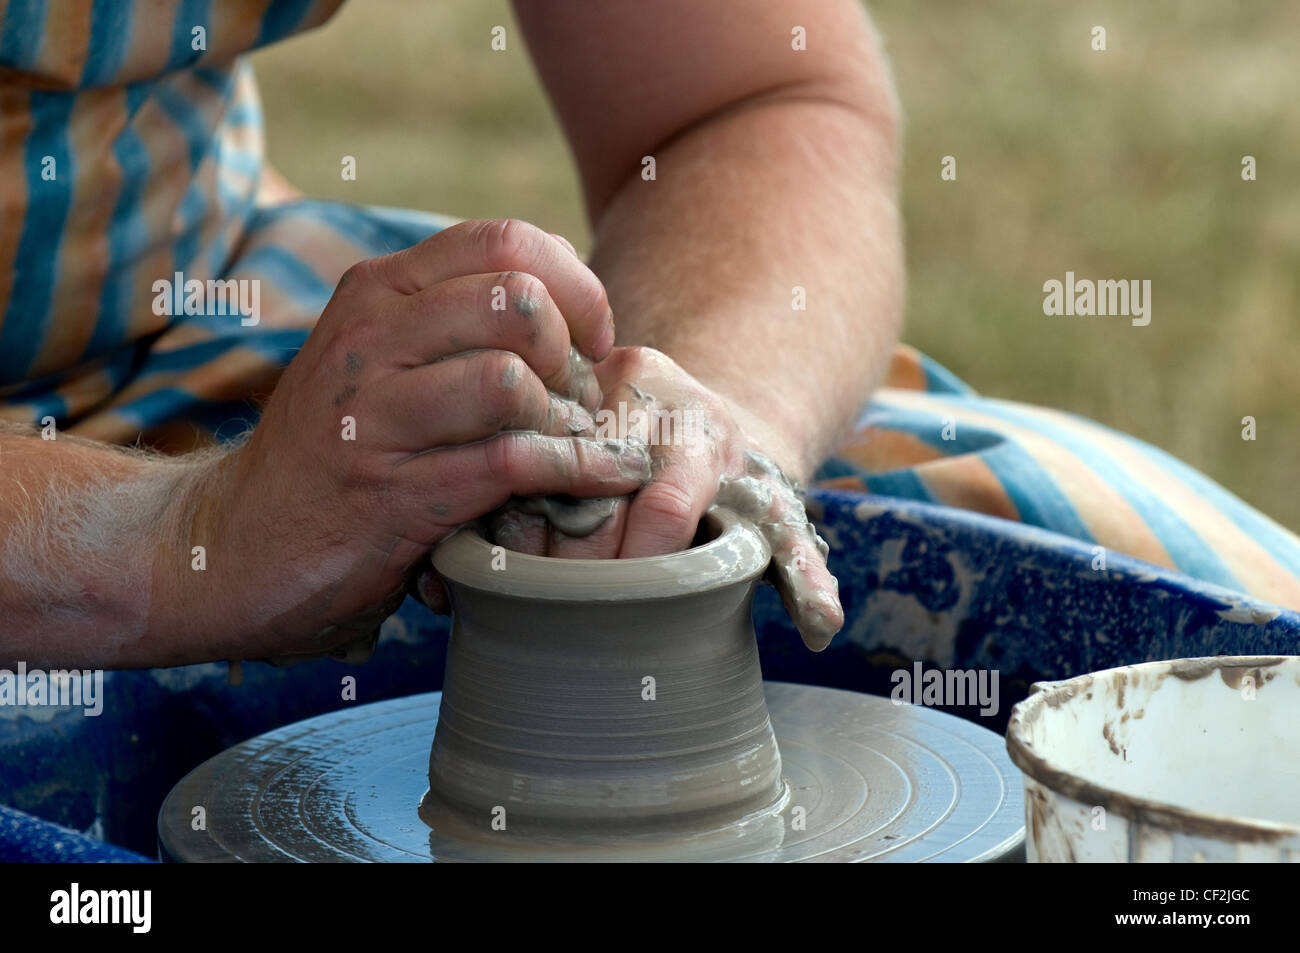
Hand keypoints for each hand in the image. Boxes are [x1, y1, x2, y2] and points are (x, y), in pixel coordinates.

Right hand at [177, 220, 648, 663]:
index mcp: (376, 292)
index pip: (504, 240)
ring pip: (510, 380)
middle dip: (573, 355)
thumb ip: (456, 320)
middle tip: (577, 403)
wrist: (230, 547)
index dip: (576, 286)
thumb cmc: (332, 453)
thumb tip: (568, 297)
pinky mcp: (389, 495)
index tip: (591, 341)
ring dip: (564, 420)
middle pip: (516, 300)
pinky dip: (570, 472)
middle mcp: (369, 339)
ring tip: (566, 448)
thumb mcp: (381, 361)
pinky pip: (507, 464)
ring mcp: (372, 417)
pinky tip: (590, 481)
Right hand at [491, 346, 843, 650]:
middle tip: (567, 624)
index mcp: (702, 433)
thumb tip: (824, 632)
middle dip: (579, 571)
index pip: (665, 508)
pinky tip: (492, 563)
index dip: (641, 570)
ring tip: (521, 600)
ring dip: (525, 544)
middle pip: (594, 496)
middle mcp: (644, 399)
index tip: (626, 621)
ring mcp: (588, 389)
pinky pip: (508, 457)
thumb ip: (800, 570)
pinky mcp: (546, 397)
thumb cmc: (737, 485)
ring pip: (537, 474)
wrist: (702, 411)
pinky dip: (499, 513)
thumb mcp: (775, 520)